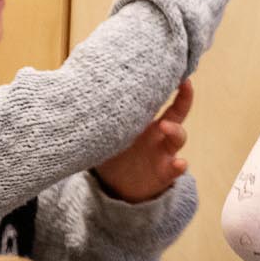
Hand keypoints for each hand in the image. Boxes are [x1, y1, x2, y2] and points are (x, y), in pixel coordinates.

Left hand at [94, 80, 192, 202]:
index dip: (178, 90)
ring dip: (176, 131)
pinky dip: (179, 166)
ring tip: (166, 127)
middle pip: (178, 115)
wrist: (115, 186)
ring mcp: (164, 154)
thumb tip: (75, 96)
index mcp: (148, 124)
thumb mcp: (107, 135)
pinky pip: (175, 169)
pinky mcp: (164, 173)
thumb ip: (99, 119)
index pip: (167, 103)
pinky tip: (179, 163)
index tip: (182, 74)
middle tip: (182, 87)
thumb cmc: (113, 155)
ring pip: (178, 139)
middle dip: (183, 101)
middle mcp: (160, 136)